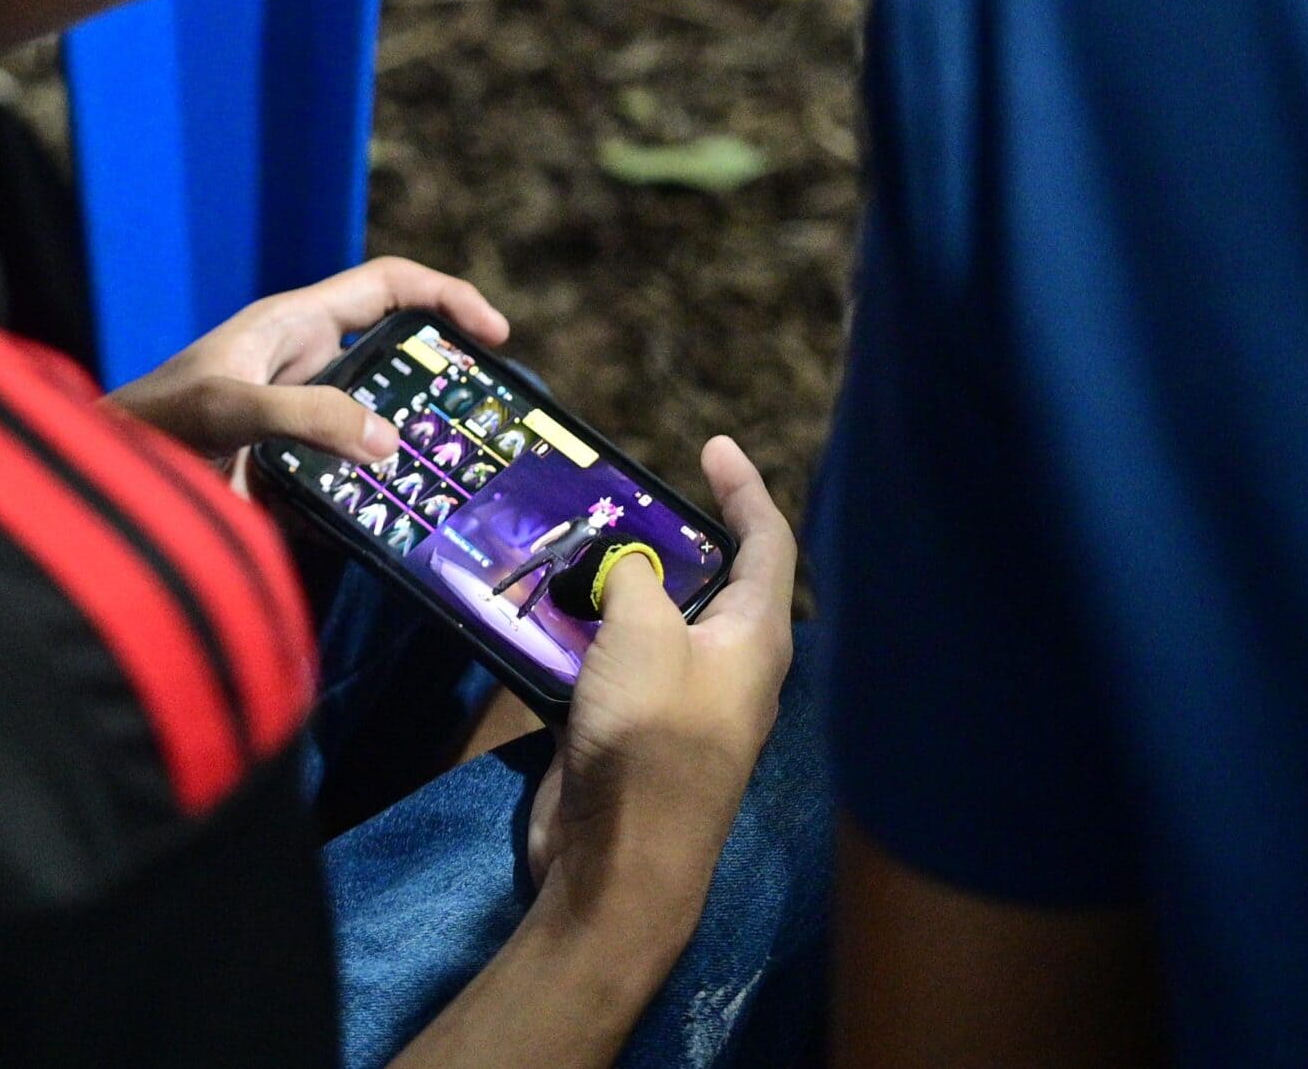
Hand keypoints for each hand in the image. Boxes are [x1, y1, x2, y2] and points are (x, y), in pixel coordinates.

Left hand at [106, 258, 508, 466]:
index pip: (389, 287)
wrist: (100, 489)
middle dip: (440, 390)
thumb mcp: (227, 407)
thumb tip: (388, 441)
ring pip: (377, 430)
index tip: (495, 335)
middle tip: (482, 429)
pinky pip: (348, 484)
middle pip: (396, 362)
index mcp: (295, 324)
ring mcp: (300, 423)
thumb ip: (305, 416)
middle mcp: (305, 367)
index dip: (447, 297)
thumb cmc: (148, 424)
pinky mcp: (291, 474)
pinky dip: (370, 506)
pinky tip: (384, 533)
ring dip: (409, 458)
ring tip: (449, 488)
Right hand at [525, 436, 795, 951]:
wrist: (619, 862)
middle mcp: (726, 665)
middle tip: (615, 496)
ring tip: (564, 540)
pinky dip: (578, 630)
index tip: (714, 445)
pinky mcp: (631, 728)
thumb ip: (635, 580)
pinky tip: (540, 608)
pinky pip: (608, 660)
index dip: (746, 489)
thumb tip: (626, 569)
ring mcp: (678, 699)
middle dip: (662, 535)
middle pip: (704, 579)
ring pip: (648, 619)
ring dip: (608, 582)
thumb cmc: (652, 738)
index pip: (768, 545)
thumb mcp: (645, 635)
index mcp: (755, 638)